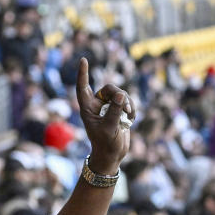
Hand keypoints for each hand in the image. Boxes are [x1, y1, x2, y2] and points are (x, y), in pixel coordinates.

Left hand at [76, 57, 134, 175]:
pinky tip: (132, 118)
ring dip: (128, 103)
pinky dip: (132, 108)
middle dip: (120, 95)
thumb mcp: (110, 128)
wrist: (112, 155)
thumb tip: (122, 95)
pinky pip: (127, 101)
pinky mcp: (119, 110)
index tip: (84, 60)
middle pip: (109, 89)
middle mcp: (97, 105)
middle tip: (127, 108)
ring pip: (120, 94)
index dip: (83, 74)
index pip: (83, 88)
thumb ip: (115, 111)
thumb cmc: (106, 144)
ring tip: (130, 115)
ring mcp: (108, 107)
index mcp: (88, 109)